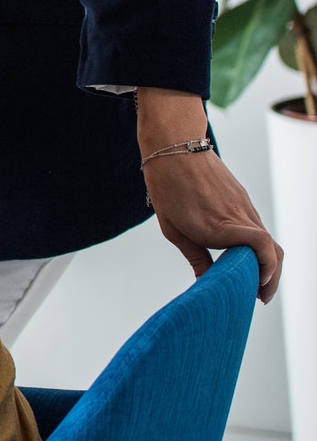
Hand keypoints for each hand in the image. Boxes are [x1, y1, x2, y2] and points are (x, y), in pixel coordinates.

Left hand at [138, 87, 282, 302]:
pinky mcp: (242, 198)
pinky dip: (257, 245)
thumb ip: (196, 257)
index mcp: (220, 226)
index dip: (268, 271)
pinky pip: (256, 225)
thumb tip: (206, 283)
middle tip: (260, 294)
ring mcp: (243, 206)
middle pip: (272, 250)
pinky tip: (243, 254)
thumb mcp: (173, 229)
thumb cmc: (167, 187)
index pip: (263, 249)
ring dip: (265, 262)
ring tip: (252, 279)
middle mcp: (238, 216)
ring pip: (266, 239)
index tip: (257, 288)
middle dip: (271, 276)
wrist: (174, 147)